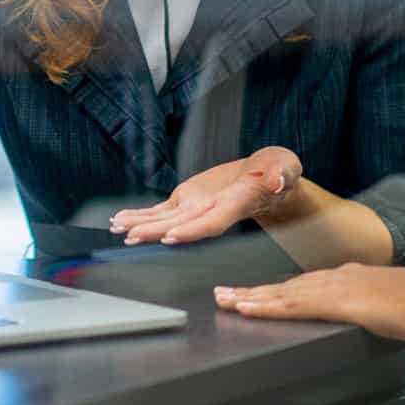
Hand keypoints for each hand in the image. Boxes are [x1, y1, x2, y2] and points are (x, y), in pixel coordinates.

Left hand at [108, 146, 301, 245]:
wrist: (266, 179)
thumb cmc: (279, 173)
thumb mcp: (286, 168)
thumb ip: (283, 174)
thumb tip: (278, 181)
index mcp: (235, 205)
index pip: (213, 222)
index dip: (193, 230)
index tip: (173, 236)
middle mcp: (212, 212)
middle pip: (182, 225)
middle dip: (156, 232)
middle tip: (132, 237)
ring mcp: (197, 208)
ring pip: (166, 220)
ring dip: (141, 226)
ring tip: (118, 229)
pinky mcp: (188, 201)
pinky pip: (161, 211)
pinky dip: (141, 215)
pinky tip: (121, 220)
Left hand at [213, 265, 404, 344]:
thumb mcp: (391, 306)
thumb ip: (373, 310)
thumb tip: (368, 319)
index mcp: (349, 278)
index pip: (302, 285)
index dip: (275, 290)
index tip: (253, 294)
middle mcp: (337, 277)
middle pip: (285, 286)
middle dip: (252, 291)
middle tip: (221, 294)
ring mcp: (335, 288)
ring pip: (282, 294)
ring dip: (251, 297)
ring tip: (224, 301)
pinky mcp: (337, 302)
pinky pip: (293, 306)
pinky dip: (267, 306)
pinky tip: (247, 308)